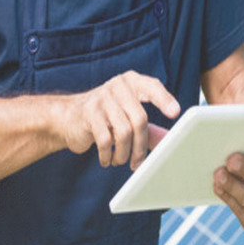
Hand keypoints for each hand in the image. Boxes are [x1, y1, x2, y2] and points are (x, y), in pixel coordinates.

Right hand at [63, 71, 177, 169]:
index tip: (175, 113)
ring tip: (120, 160)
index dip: (164, 99)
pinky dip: (108, 155)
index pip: (152, 86)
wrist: (68, 117)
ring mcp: (102, 98)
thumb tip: (168, 141)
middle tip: (137, 162)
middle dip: (141, 146)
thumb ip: (148, 128)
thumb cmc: (105, 117)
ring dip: (124, 153)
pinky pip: (105, 139)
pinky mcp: (89, 113)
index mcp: (132, 81)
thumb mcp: (127, 116)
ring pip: (123, 132)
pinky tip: (107, 160)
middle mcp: (118, 86)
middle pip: (140, 118)